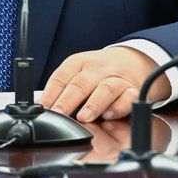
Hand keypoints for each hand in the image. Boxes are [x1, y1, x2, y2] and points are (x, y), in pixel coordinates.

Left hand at [40, 46, 168, 122]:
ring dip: (93, 104)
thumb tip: (44, 109)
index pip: (61, 77)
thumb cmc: (99, 72)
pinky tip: (109, 115)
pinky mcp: (133, 90)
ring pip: (105, 89)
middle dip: (67, 101)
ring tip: (83, 118)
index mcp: (78, 63)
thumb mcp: (78, 72)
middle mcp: (97, 69)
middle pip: (81, 83)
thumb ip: (63, 90)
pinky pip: (128, 98)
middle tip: (58, 115)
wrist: (134, 59)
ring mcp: (116, 79)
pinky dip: (118, 107)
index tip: (43, 108)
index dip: (50, 94)